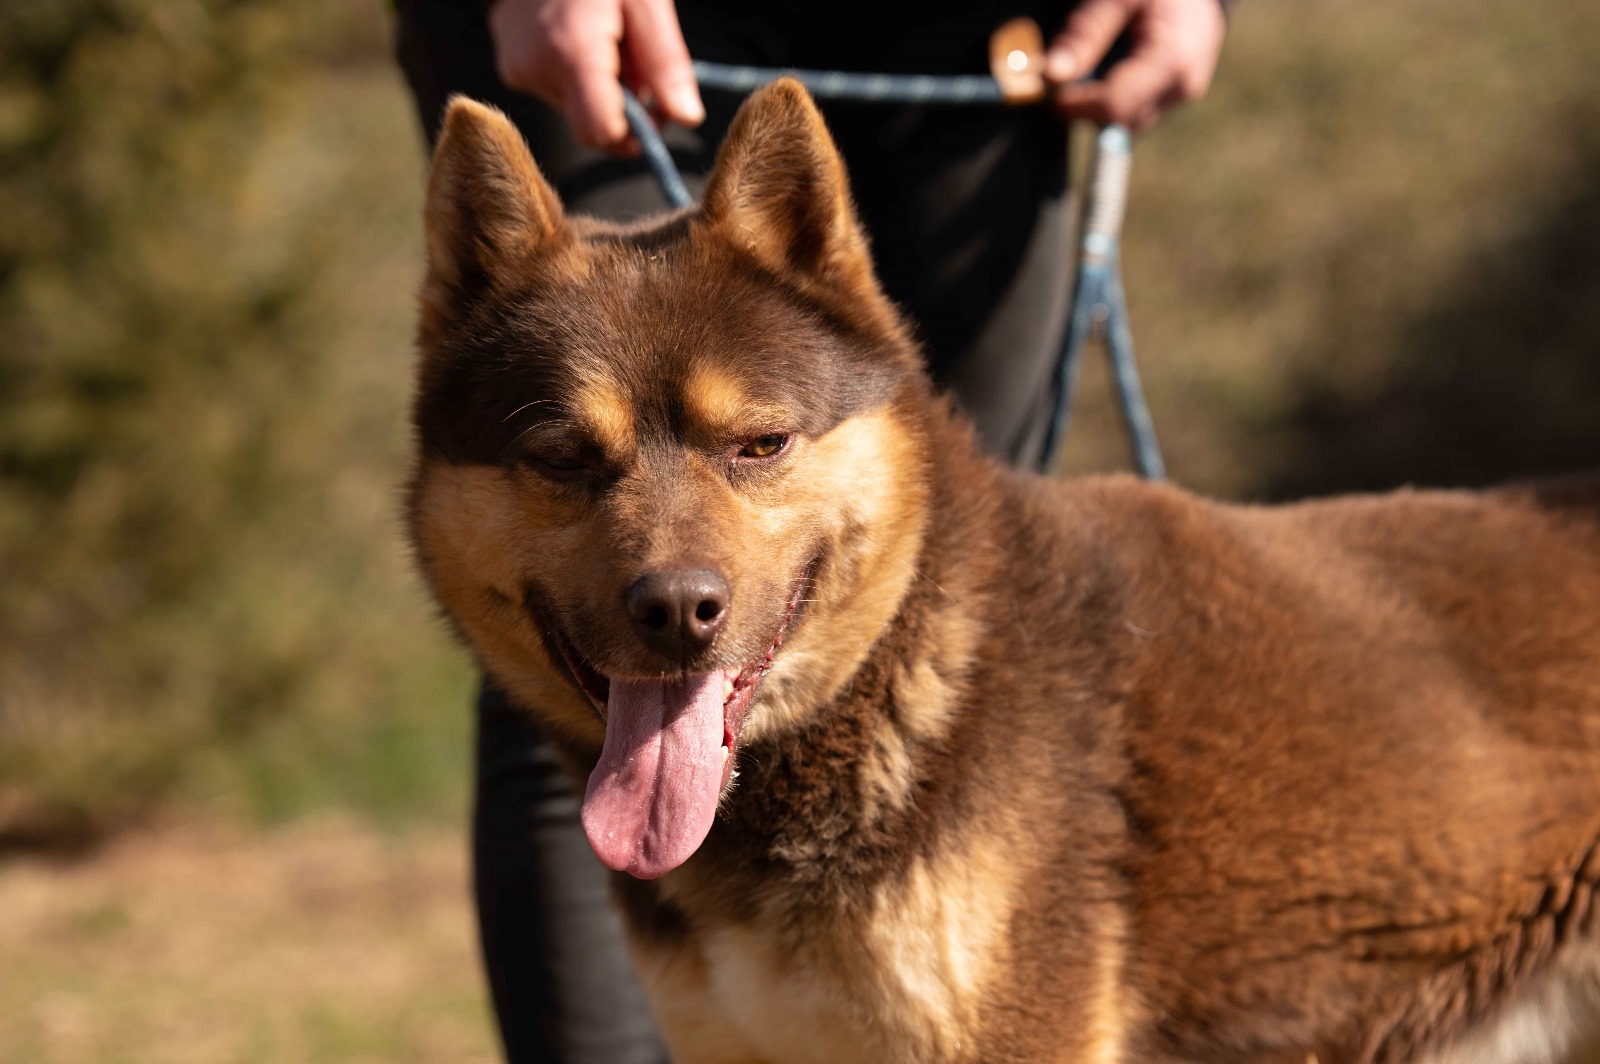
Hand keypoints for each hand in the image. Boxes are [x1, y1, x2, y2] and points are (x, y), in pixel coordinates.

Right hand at [488, 0, 704, 154]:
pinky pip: (553, 88)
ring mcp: (515, 64)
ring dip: (601, 88)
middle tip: (639, 66)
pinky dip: (577, 75)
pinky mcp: (509, 61)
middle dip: (623, 108)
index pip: (602, 133)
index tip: (655, 114)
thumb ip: (666, 62)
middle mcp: (536, 65)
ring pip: (573, 108)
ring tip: (610, 39)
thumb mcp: (646, 1)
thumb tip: (687, 118)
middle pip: (589, 124)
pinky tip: (583, 35)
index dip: (633, 133)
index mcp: (573, 50)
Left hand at [1045, 0, 1226, 131]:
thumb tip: (1052, 75)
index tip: (1052, 93)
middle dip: (1086, 108)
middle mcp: (1181, 85)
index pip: (1115, 106)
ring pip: (1128, 123)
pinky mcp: (1177, 96)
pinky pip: (1139, 111)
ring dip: (1100, 106)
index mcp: (1170, 59)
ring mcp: (1182, 94)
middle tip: (1065, 82)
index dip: (1077, 106)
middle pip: (1120, 121)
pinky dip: (1117, 98)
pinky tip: (1112, 71)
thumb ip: (1084, 33)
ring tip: (1091, 70)